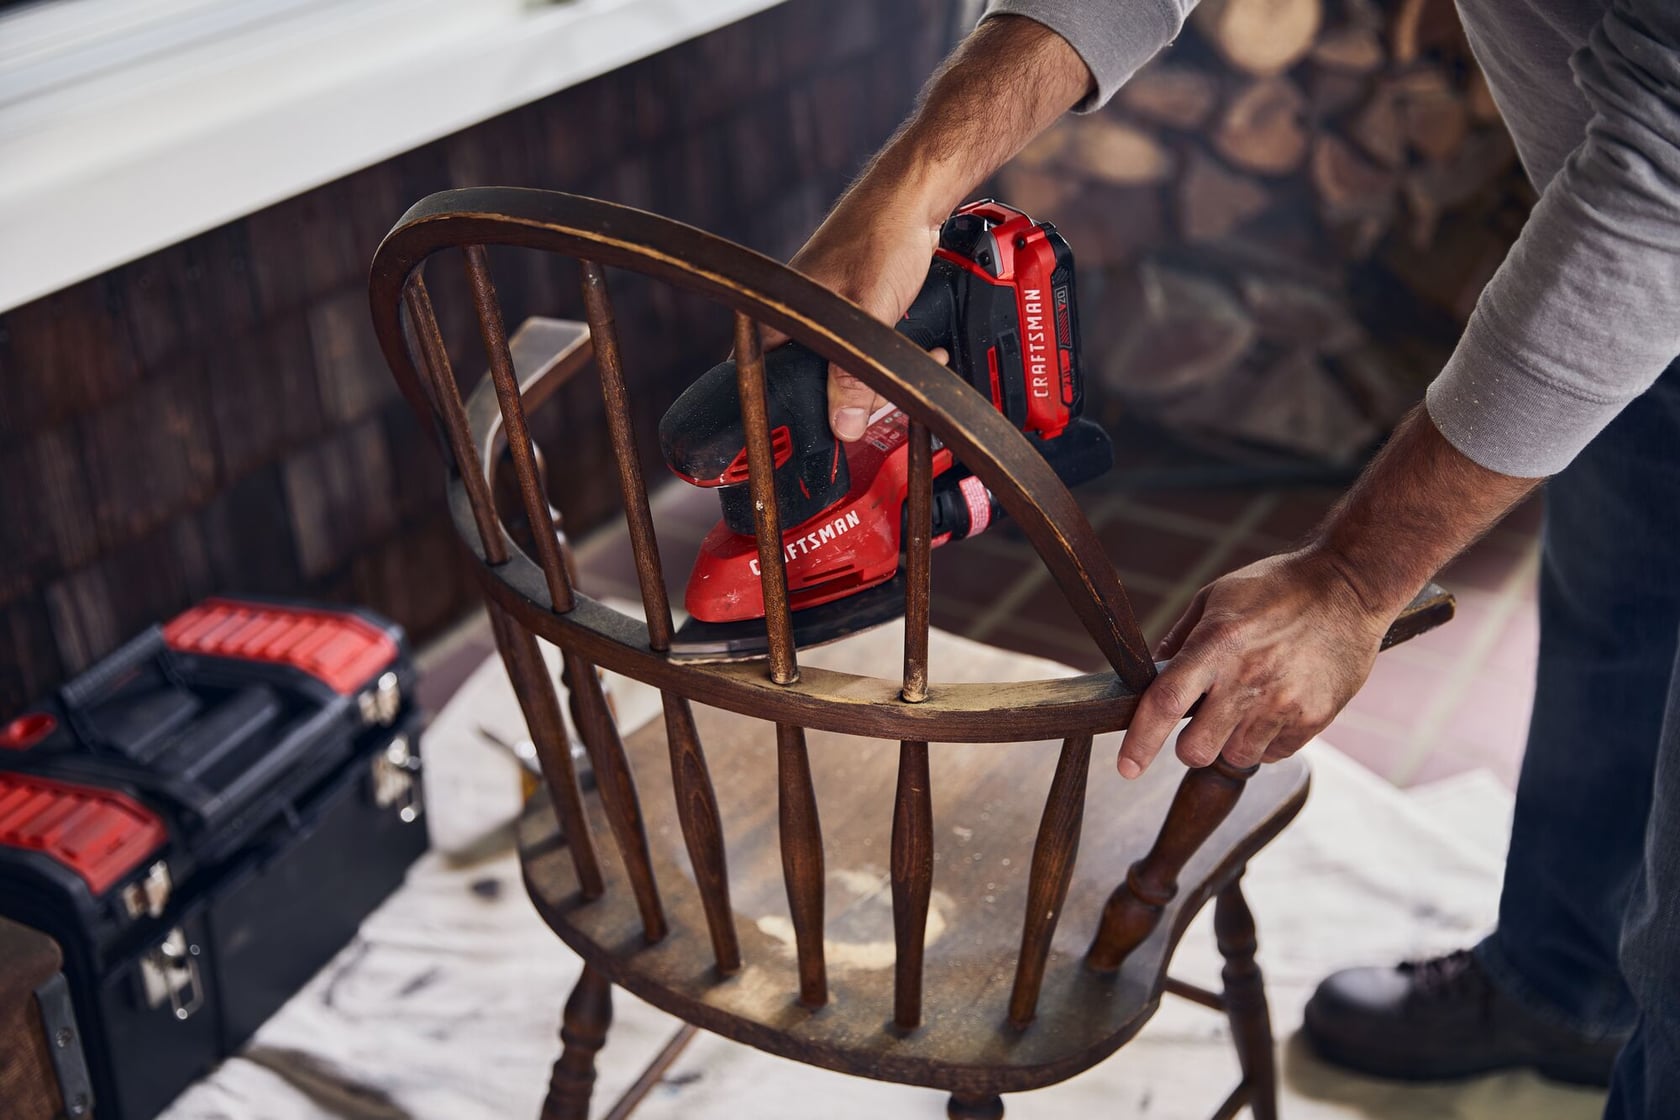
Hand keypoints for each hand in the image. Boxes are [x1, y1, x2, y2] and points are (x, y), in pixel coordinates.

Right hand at [769, 190, 944, 439]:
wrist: (916, 196)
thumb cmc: (882, 234)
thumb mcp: (869, 314)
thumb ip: (853, 374)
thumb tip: (842, 425)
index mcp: (774, 317)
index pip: (765, 386)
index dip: (794, 416)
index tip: (826, 433)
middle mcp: (792, 320)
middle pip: (813, 389)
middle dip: (857, 399)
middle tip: (887, 396)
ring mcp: (823, 318)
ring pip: (844, 374)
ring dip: (883, 378)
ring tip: (918, 364)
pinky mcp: (851, 314)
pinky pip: (865, 353)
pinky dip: (892, 358)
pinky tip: (921, 351)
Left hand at [1117, 548, 1391, 778]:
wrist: (1349, 587)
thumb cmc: (1276, 588)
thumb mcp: (1217, 597)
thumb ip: (1180, 640)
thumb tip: (1148, 678)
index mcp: (1216, 644)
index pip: (1165, 703)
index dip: (1140, 742)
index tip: (1126, 768)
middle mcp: (1247, 680)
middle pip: (1196, 749)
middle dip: (1188, 746)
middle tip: (1199, 724)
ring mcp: (1283, 703)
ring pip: (1236, 757)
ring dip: (1230, 742)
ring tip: (1246, 705)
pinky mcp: (1313, 718)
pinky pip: (1273, 754)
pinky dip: (1265, 740)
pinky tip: (1274, 707)